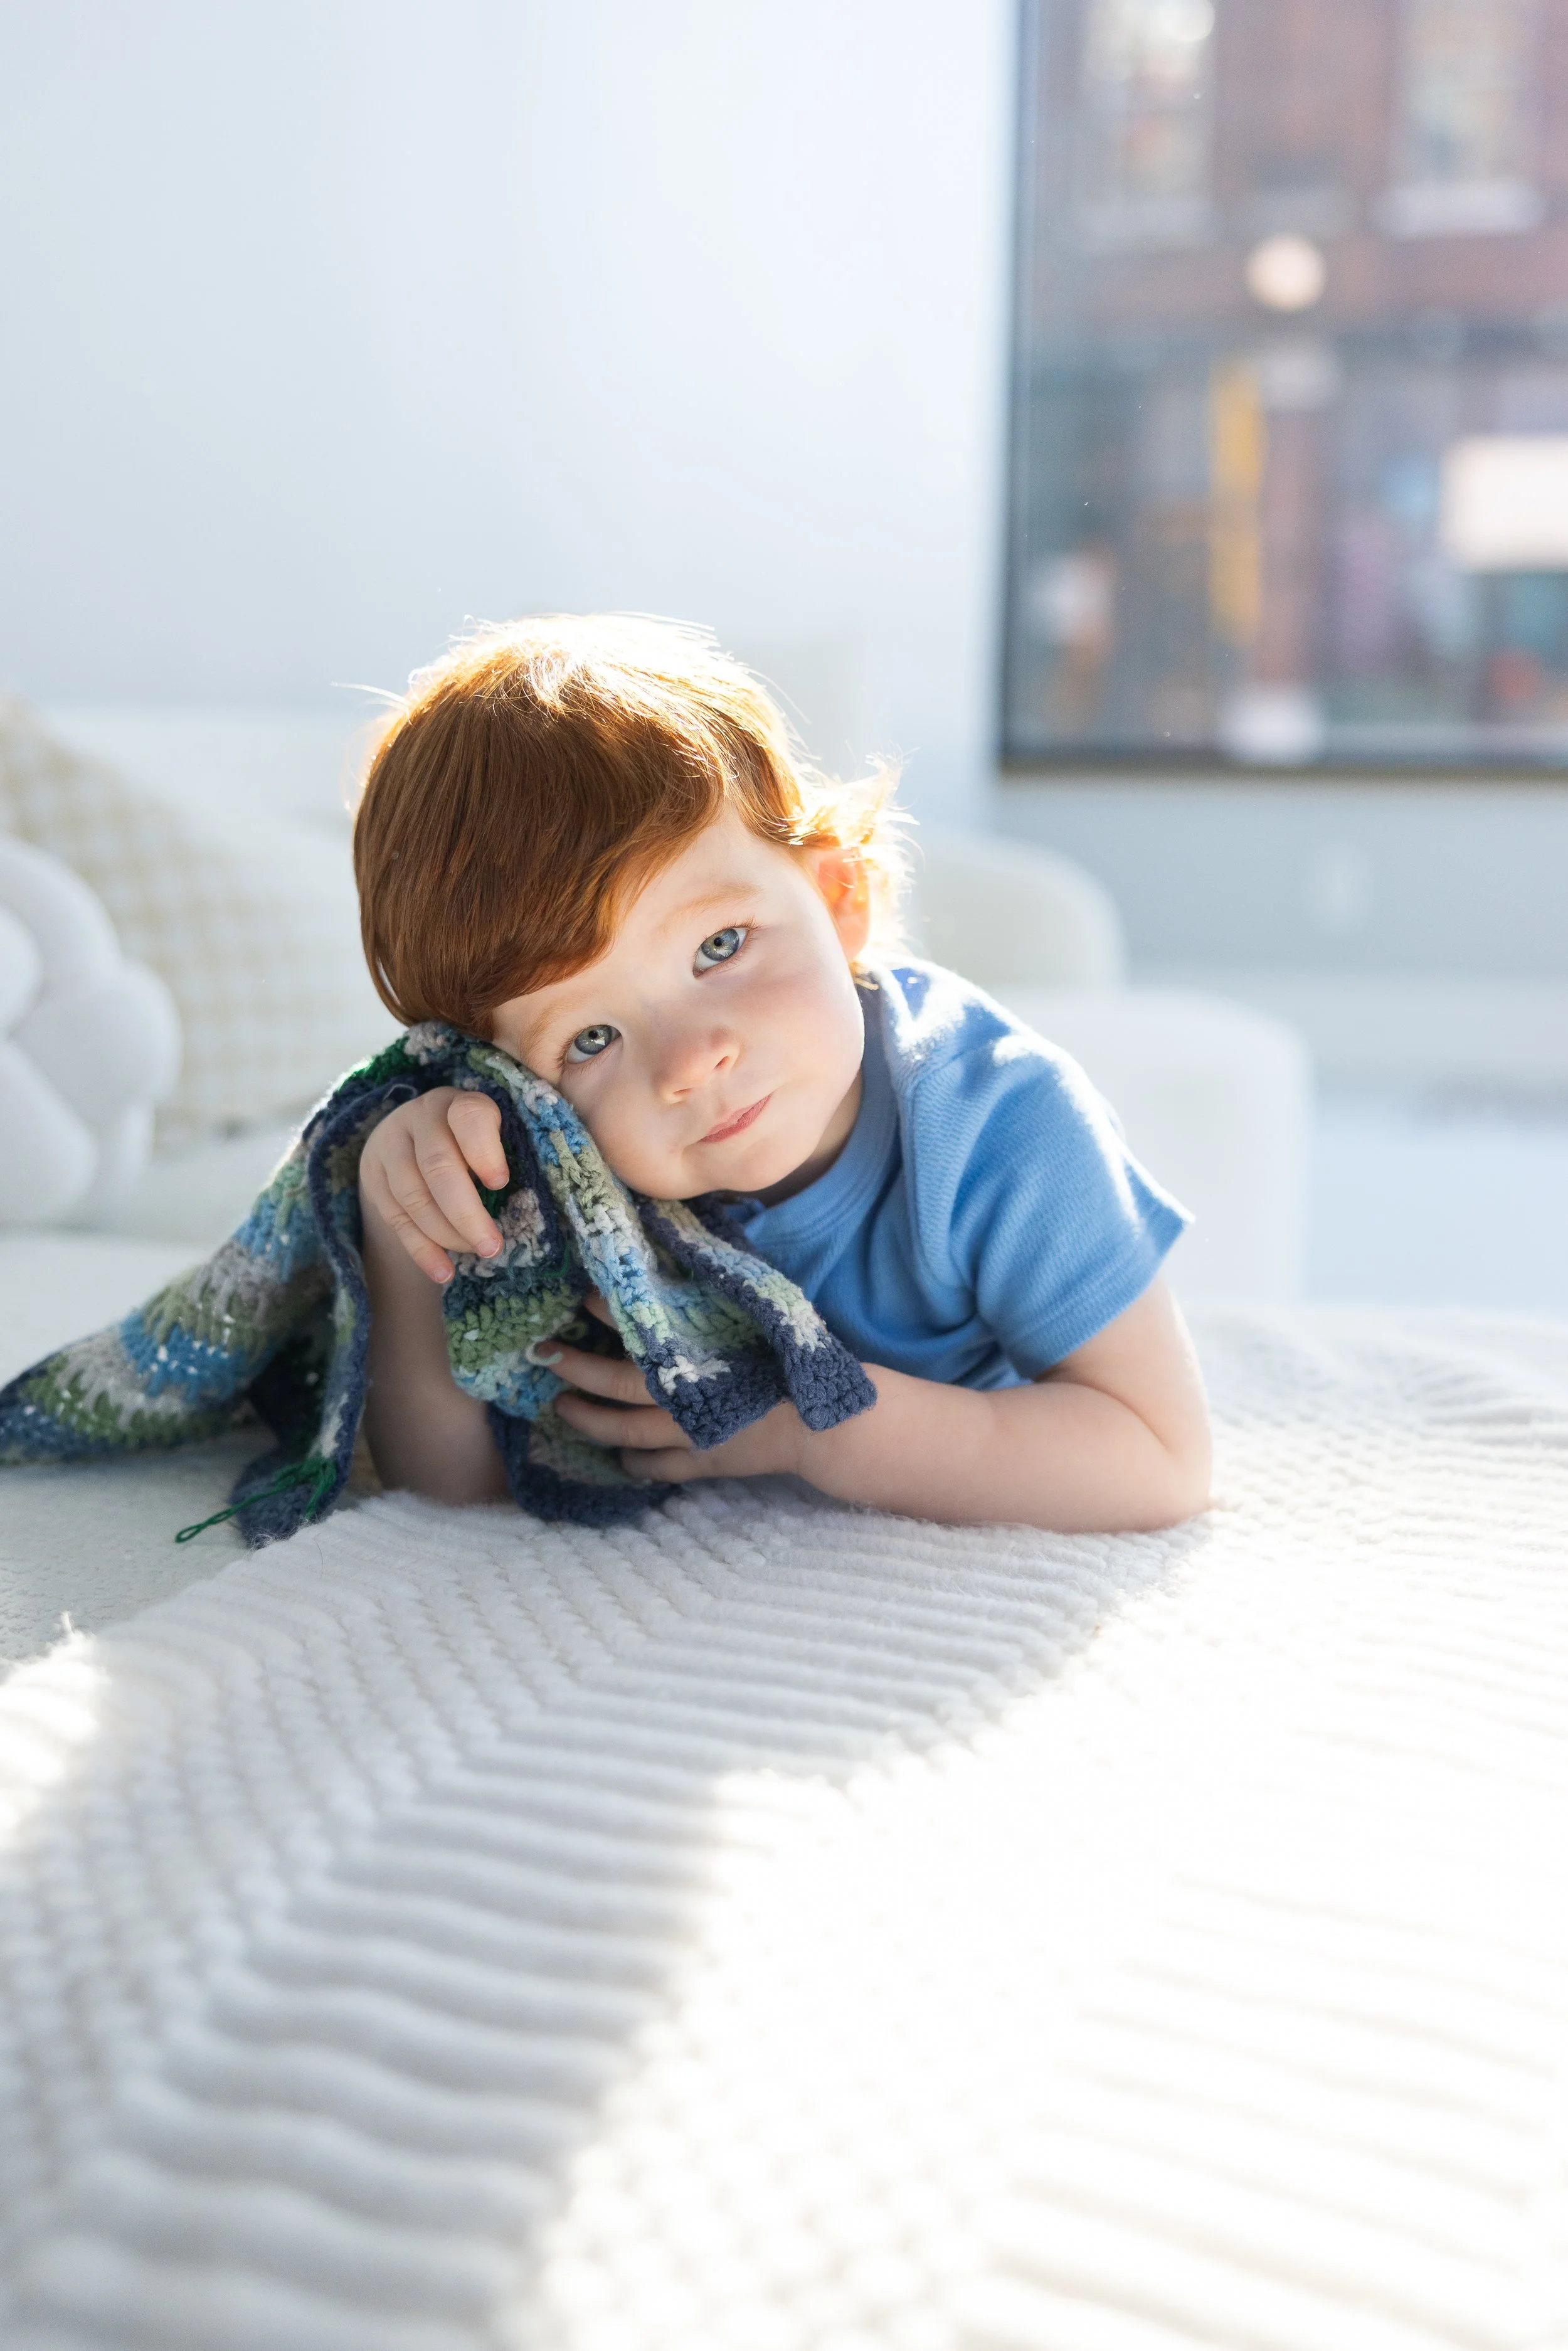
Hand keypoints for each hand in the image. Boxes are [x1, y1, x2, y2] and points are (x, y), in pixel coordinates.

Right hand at [358, 1086, 509, 1281]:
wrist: (413, 1137)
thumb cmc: (475, 1141)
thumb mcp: (496, 1132)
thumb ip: (514, 1151)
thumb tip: (542, 1200)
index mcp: (459, 1103)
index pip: (468, 1118)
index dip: (484, 1152)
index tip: (501, 1183)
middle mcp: (420, 1117)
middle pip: (438, 1166)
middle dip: (467, 1212)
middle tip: (493, 1246)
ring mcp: (391, 1146)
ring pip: (413, 1195)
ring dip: (446, 1234)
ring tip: (476, 1254)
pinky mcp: (374, 1178)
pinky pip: (395, 1219)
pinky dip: (421, 1250)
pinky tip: (444, 1272)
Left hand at [547, 1295, 805, 1482]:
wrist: (825, 1424)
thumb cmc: (792, 1360)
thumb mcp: (755, 1316)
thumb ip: (716, 1293)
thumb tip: (683, 1256)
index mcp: (693, 1356)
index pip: (638, 1330)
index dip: (607, 1311)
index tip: (582, 1295)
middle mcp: (680, 1398)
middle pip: (615, 1386)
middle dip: (577, 1369)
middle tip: (548, 1355)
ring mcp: (687, 1435)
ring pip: (623, 1433)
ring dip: (590, 1421)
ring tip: (562, 1408)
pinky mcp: (702, 1464)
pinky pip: (656, 1469)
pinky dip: (635, 1464)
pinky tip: (620, 1458)